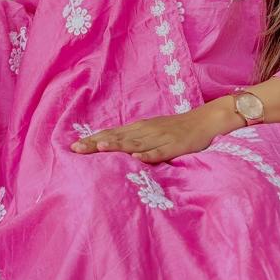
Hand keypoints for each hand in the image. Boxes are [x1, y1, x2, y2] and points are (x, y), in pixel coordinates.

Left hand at [70, 108, 226, 163]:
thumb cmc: (177, 129)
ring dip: (117, 146)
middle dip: (97, 143)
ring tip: (100, 149)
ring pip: (135, 143)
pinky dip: (148, 154)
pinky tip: (136, 158)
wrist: (205, 120)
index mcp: (139, 128)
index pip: (111, 134)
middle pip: (118, 138)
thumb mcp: (153, 132)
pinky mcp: (174, 146)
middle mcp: (146, 131)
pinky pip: (160, 151)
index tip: (73, 147)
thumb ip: (135, 140)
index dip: (93, 140)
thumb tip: (114, 149)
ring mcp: (160, 138)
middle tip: (76, 149)